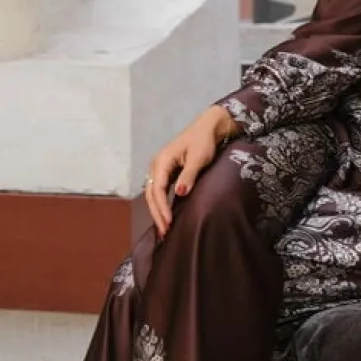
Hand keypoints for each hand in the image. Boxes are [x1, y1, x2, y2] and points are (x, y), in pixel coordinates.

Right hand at [143, 106, 236, 237]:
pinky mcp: (167, 172)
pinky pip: (160, 191)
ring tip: (164, 228)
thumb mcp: (198, 158)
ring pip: (154, 194)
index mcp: (162, 161)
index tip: (169, 222)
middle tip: (164, 232)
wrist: (208, 128)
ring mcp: (161, 168)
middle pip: (151, 194)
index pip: (157, 189)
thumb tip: (180, 193)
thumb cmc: (203, 141)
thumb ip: (189, 175)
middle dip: (157, 213)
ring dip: (157, 211)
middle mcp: (157, 165)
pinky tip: (166, 215)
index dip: (161, 207)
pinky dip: (161, 204)